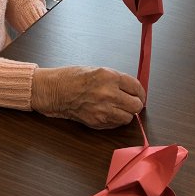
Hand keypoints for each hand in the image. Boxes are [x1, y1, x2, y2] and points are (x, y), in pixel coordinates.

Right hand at [31, 66, 145, 128]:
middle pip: (136, 105)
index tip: (139, 95)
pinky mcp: (96, 122)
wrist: (53, 91)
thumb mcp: (99, 71)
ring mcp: (102, 110)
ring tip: (118, 108)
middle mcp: (108, 93)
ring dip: (126, 114)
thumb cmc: (73, 78)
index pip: (137, 87)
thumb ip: (117, 80)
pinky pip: (115, 124)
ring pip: (128, 118)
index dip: (140, 92)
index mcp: (110, 77)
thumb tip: (132, 89)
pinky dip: (115, 120)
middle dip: (135, 104)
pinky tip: (108, 113)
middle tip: (131, 102)